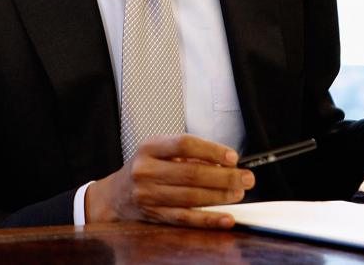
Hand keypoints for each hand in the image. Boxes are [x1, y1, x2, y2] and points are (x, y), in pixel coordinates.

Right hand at [85, 134, 252, 228]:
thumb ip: (189, 154)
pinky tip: (226, 217)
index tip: (232, 157)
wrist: (116, 195)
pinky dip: (208, 219)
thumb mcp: (160, 151)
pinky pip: (186, 218)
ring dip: (221, 196)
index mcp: (150, 148)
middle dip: (225, 176)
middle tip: (246, 178)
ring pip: (191, 197)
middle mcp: (146, 171)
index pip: (184, 144)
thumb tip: (223, 162)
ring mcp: (149, 195)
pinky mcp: (155, 216)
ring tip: (239, 193)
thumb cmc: (145, 168)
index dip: (212, 150)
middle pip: (192, 173)